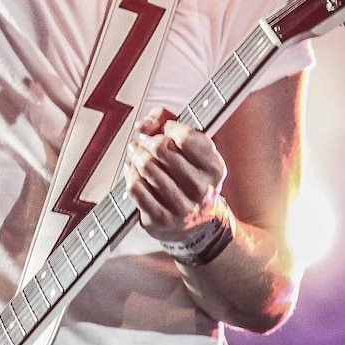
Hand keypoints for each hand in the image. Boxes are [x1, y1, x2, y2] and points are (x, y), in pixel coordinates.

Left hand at [124, 107, 227, 244]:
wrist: (195, 223)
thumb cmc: (189, 176)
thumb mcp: (192, 149)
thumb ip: (167, 121)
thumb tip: (144, 125)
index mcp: (214, 168)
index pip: (186, 136)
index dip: (169, 127)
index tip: (165, 130)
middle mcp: (201, 188)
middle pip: (161, 148)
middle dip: (147, 141)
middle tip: (143, 142)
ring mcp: (181, 206)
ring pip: (146, 166)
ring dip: (136, 156)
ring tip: (137, 155)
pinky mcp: (160, 218)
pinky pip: (135, 186)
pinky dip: (130, 175)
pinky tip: (133, 172)